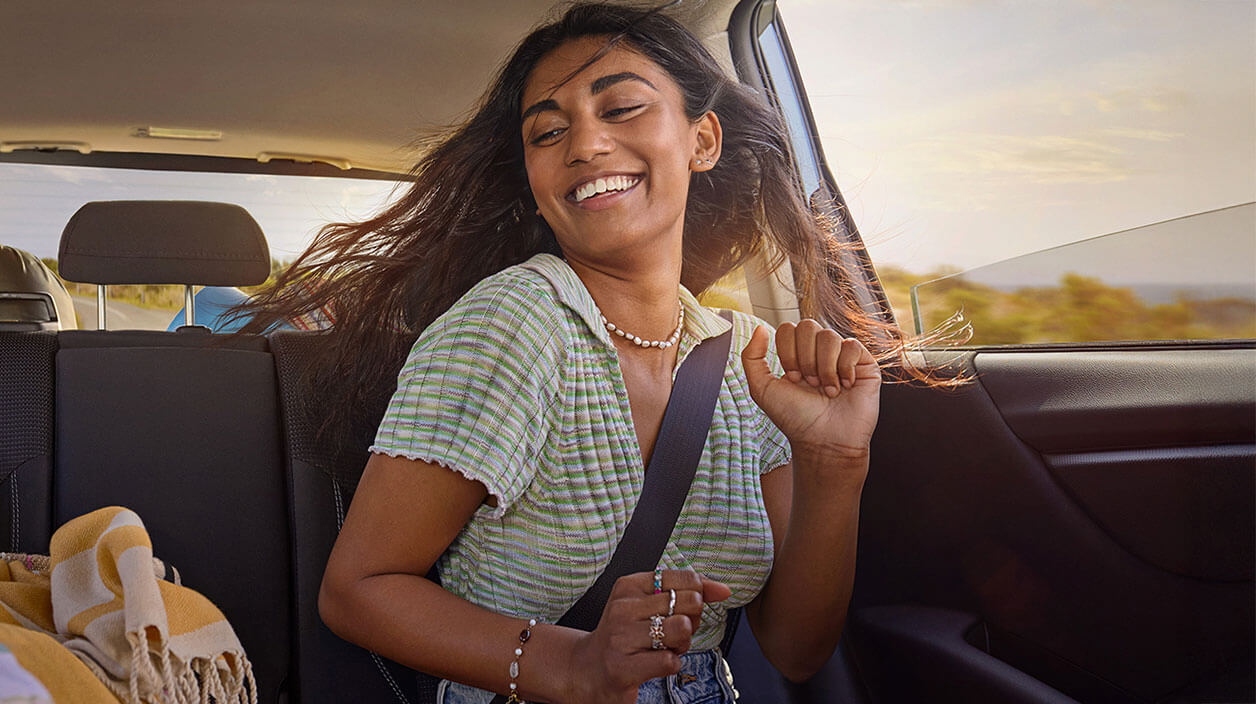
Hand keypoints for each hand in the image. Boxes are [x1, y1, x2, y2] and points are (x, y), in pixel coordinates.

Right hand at [562, 570, 729, 702]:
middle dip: (693, 620)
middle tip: (676, 631)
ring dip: (682, 643)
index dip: (699, 595)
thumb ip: (688, 592)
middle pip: (689, 603)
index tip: (689, 608)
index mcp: (629, 586)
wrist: (588, 669)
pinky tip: (654, 663)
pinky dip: (672, 664)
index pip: (684, 578)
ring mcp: (621, 638)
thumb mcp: (650, 605)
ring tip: (666, 647)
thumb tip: (724, 590)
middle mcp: (623, 608)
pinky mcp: (623, 668)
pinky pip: (670, 661)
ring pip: (681, 629)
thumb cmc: (626, 635)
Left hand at [741, 321, 880, 462]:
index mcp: (796, 354)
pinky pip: (852, 346)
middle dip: (804, 358)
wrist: (824, 441)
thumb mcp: (762, 389)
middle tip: (810, 383)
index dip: (788, 352)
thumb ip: (752, 358)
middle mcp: (819, 352)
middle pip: (808, 326)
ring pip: (829, 336)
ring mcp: (842, 356)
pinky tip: (845, 386)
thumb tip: (759, 328)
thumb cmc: (795, 418)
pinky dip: (845, 368)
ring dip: (824, 367)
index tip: (793, 379)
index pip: (788, 329)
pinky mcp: (864, 364)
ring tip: (827, 389)